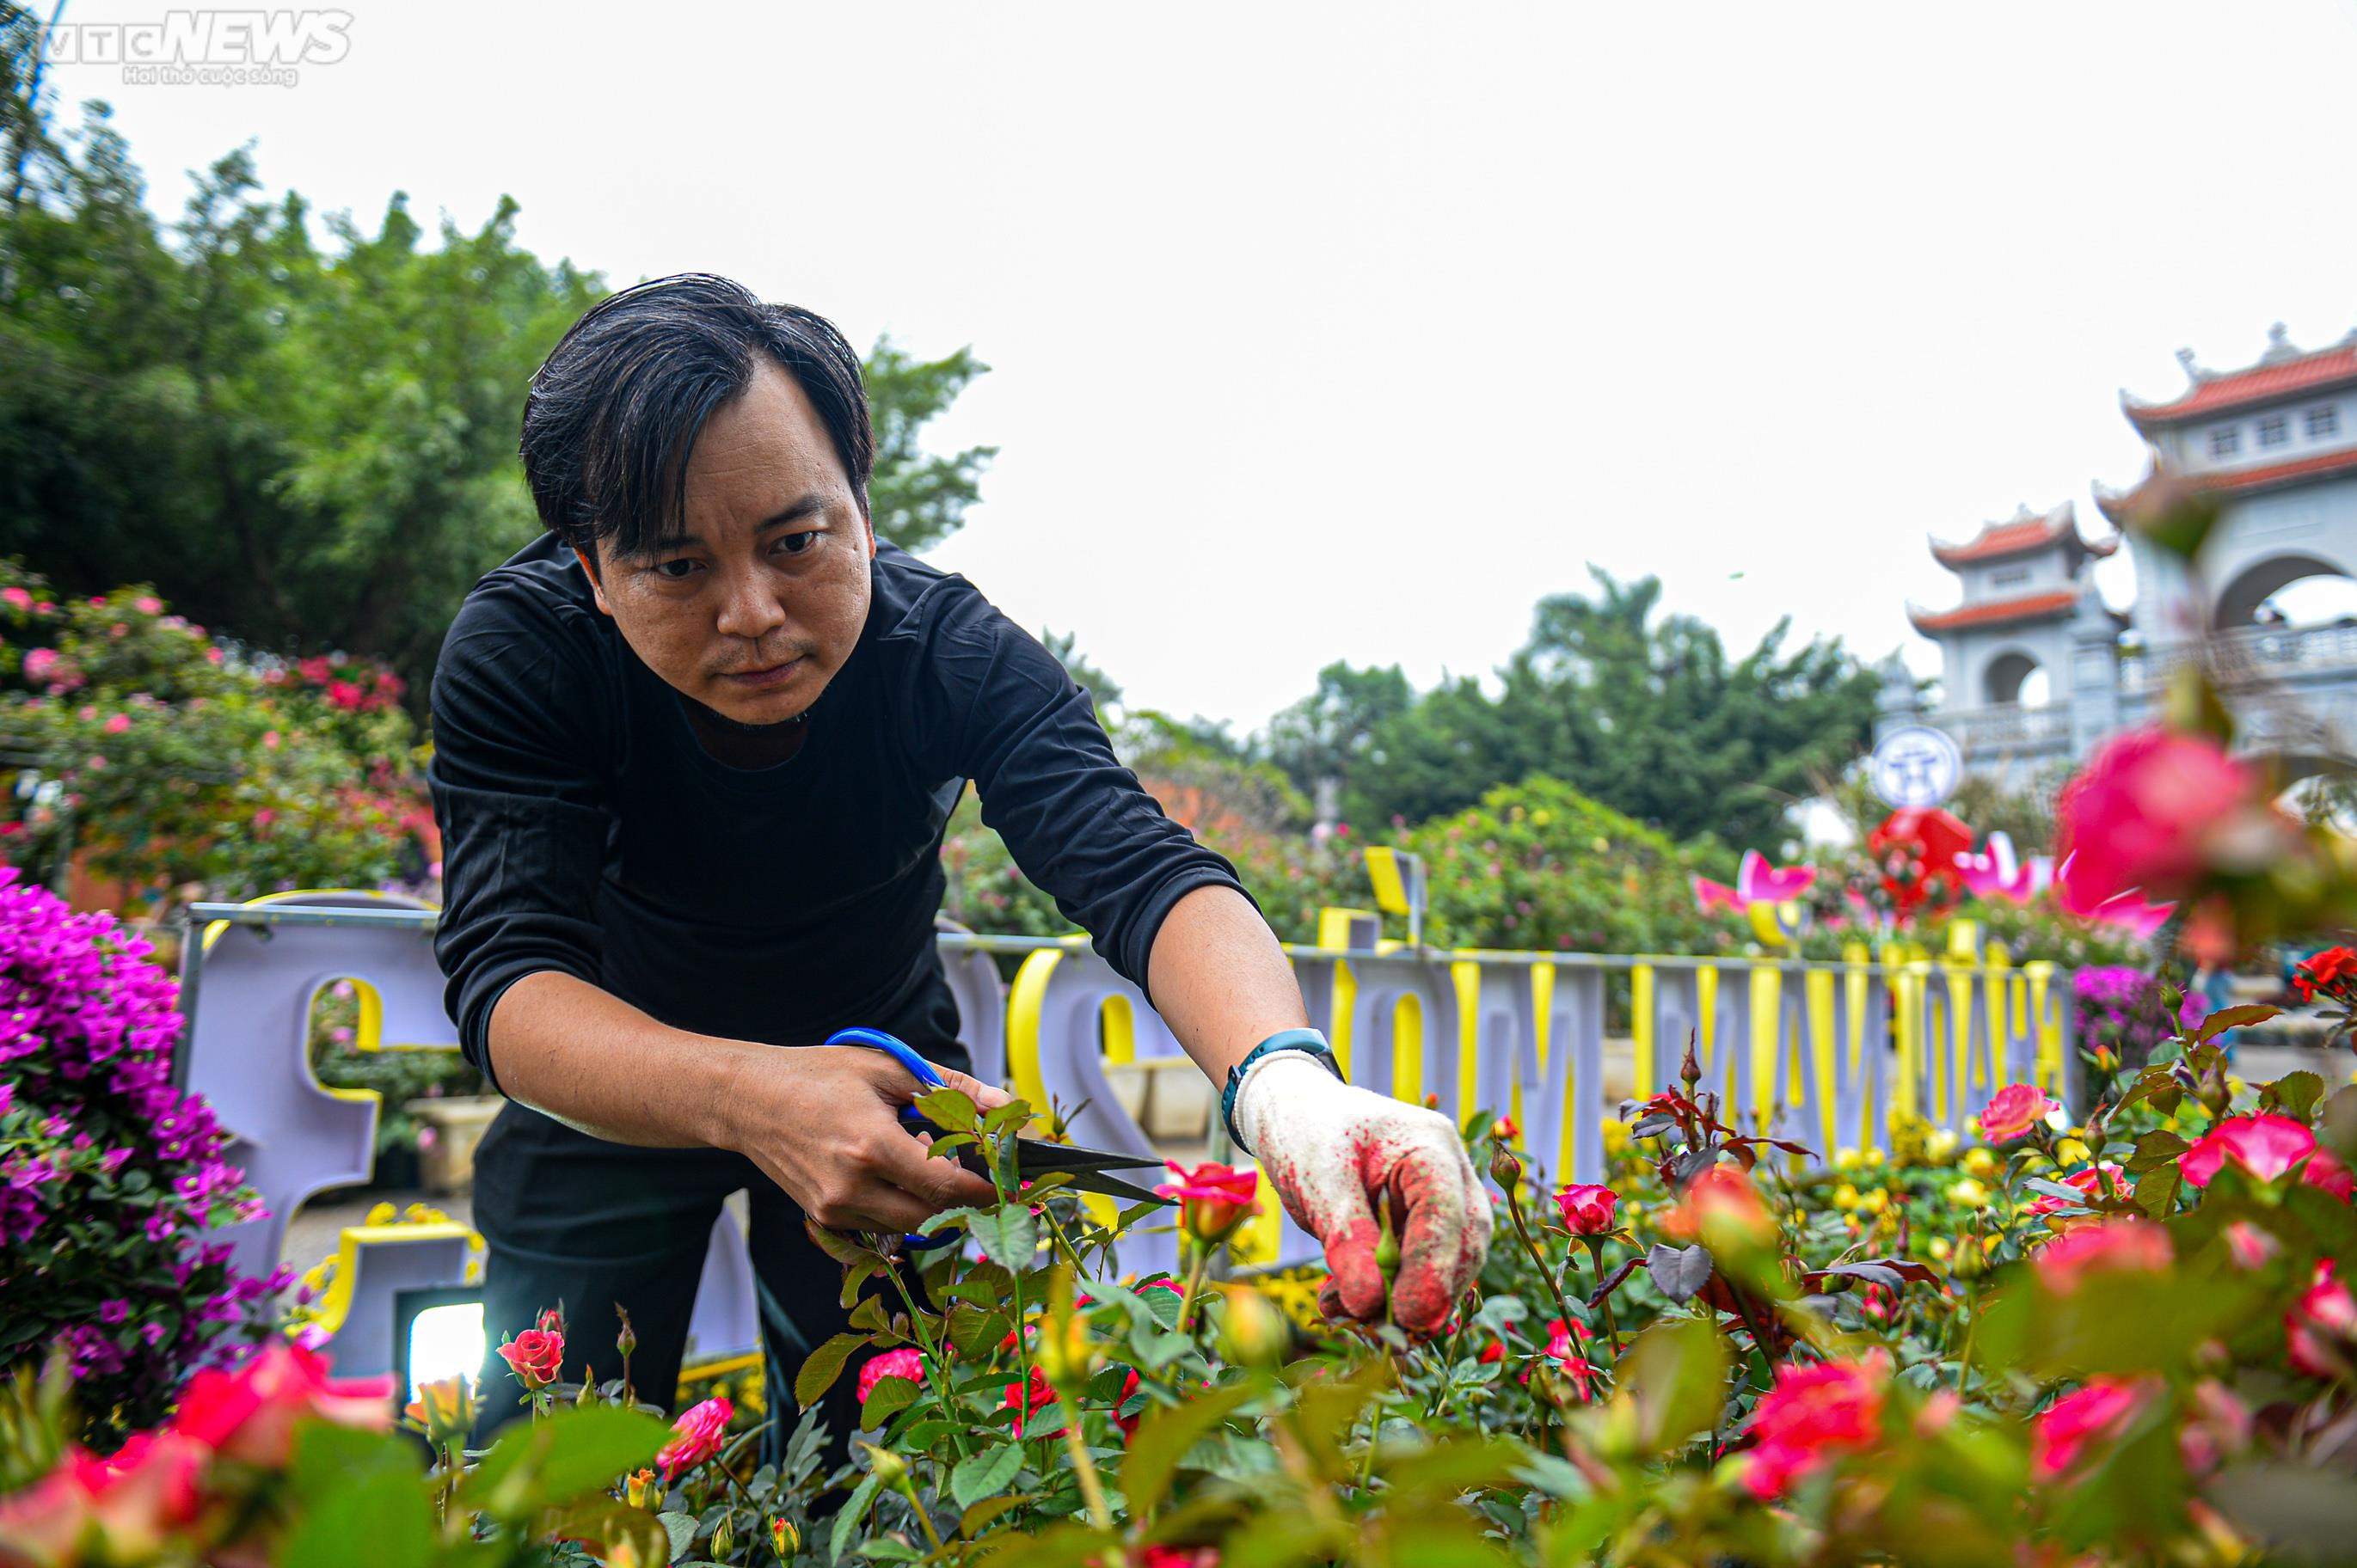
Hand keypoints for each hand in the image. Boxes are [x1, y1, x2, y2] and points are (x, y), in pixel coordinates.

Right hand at [718, 1045, 1011, 1233]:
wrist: (747, 1100)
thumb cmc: (815, 1076)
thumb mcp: (888, 1068)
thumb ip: (950, 1091)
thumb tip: (1003, 1105)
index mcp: (870, 1146)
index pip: (946, 1186)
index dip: (985, 1189)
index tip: (1009, 1181)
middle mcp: (851, 1187)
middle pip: (931, 1215)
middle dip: (962, 1199)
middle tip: (979, 1172)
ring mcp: (834, 1209)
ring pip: (907, 1224)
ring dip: (930, 1201)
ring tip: (927, 1159)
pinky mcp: (824, 1217)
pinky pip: (880, 1222)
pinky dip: (900, 1203)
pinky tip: (896, 1170)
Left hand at [1233, 1055, 1491, 1332]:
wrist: (1296, 1114)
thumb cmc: (1307, 1132)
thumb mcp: (1319, 1180)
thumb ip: (1347, 1239)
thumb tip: (1371, 1306)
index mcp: (1430, 1147)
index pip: (1447, 1216)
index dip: (1433, 1272)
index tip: (1408, 1318)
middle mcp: (1451, 1175)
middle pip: (1462, 1248)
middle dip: (1426, 1296)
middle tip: (1378, 1332)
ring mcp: (1444, 1202)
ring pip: (1448, 1267)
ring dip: (1402, 1302)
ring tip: (1344, 1313)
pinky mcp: (1423, 1227)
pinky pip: (1421, 1270)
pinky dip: (1388, 1295)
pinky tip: (1344, 1304)